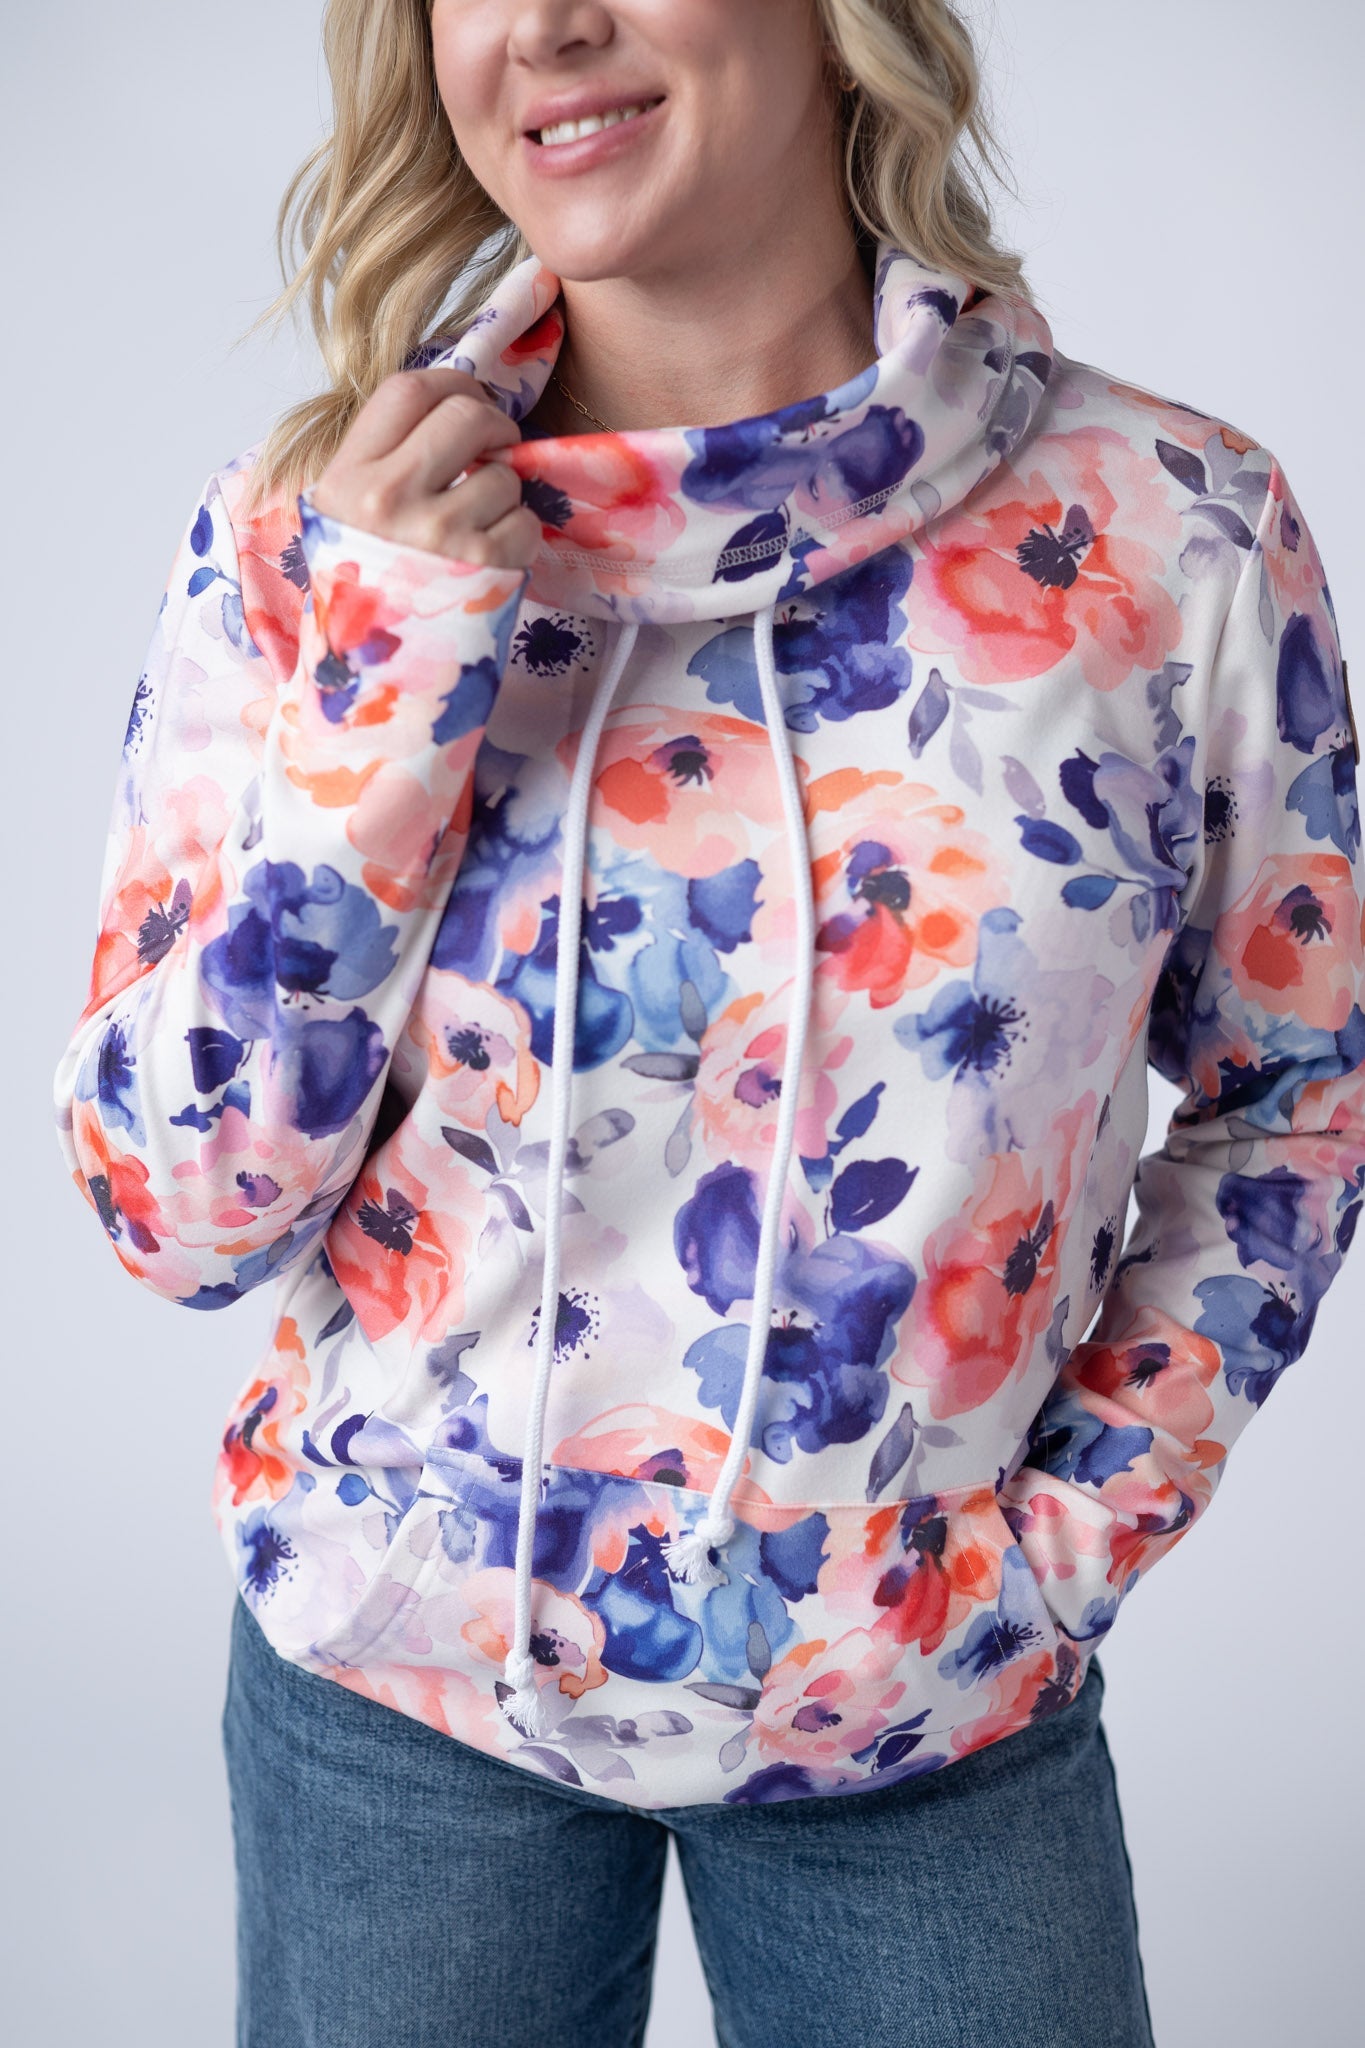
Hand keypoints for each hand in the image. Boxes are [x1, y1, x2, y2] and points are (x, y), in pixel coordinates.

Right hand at [309, 367, 541, 571]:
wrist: (371, 676)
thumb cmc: (365, 591)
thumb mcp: (342, 520)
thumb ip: (381, 463)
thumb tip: (449, 409)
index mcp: (346, 479)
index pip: (406, 390)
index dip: (450, 382)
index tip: (466, 398)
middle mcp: (388, 498)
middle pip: (465, 414)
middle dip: (493, 425)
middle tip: (494, 447)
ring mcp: (438, 532)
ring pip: (503, 474)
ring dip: (503, 494)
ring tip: (478, 526)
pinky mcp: (483, 566)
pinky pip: (526, 521)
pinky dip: (519, 535)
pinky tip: (492, 557)